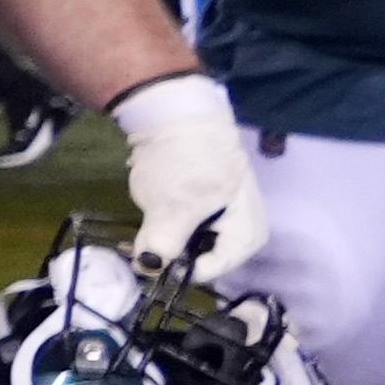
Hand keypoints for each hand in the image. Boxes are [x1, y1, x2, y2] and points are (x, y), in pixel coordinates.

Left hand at [104, 69, 266, 276]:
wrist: (179, 112)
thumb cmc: (186, 159)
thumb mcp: (173, 206)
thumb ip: (162, 244)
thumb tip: (149, 269)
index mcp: (247, 236)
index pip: (208, 272)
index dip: (176, 270)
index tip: (146, 260)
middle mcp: (240, 232)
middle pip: (199, 261)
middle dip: (168, 256)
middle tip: (137, 247)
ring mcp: (222, 218)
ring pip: (188, 247)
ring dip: (162, 242)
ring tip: (141, 232)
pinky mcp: (203, 206)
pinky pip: (183, 230)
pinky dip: (163, 228)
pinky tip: (148, 218)